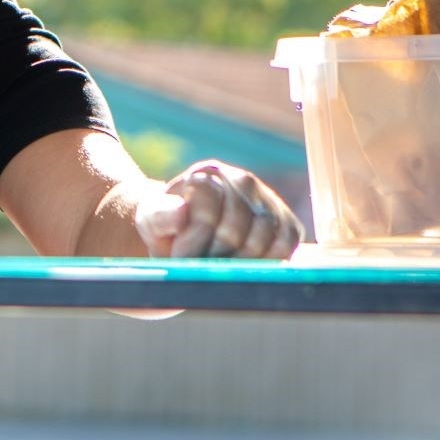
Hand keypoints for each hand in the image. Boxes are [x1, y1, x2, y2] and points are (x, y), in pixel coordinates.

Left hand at [133, 160, 302, 258]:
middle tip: (199, 264)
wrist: (189, 235)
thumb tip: (182, 211)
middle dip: (212, 257)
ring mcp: (268, 200)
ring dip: (237, 264)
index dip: (190, 246)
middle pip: (234, 233)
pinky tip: (243, 264)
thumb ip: (160, 216)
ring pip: (261, 242)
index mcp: (207, 174)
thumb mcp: (152, 221)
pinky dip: (266, 262)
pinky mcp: (287, 223)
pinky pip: (285, 247)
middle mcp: (242, 180)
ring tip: (217, 265)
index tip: (177, 256)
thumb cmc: (168, 228)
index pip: (206, 217)